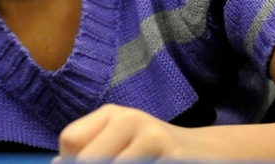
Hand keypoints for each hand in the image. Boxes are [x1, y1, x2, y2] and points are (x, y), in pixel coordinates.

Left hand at [58, 105, 190, 160]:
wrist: (204, 153)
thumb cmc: (152, 152)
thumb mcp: (120, 142)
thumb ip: (89, 150)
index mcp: (111, 115)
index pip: (70, 140)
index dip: (71, 162)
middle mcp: (129, 119)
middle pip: (88, 159)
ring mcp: (151, 137)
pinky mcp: (172, 156)